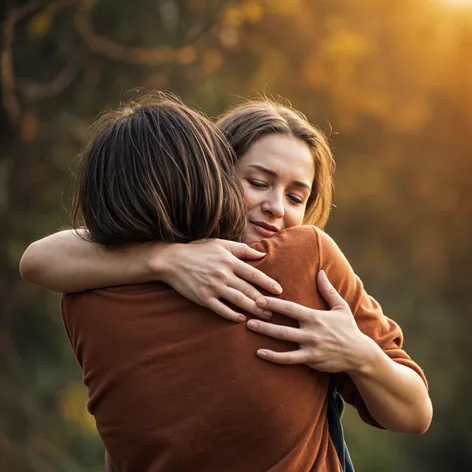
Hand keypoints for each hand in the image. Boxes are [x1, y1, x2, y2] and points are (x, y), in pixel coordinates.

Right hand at [156, 239, 282, 322]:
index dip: (268, 283)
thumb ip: (242, 249)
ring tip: (265, 316)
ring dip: (253, 310)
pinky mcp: (203, 298)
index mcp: (229, 261)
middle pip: (249, 290)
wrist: (172, 260)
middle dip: (264, 302)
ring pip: (238, 301)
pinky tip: (242, 319)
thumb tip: (261, 254)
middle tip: (276, 310)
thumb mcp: (220, 244)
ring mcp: (213, 287)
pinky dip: (232, 315)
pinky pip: (221, 309)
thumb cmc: (198, 250)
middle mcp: (223, 274)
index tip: (279, 291)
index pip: (253, 274)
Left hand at [246, 270, 375, 372]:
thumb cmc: (348, 328)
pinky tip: (259, 353)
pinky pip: (288, 359)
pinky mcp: (311, 360)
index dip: (274, 304)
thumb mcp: (340, 307)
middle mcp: (311, 331)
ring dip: (265, 335)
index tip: (259, 298)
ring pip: (283, 341)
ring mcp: (310, 347)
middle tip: (246, 314)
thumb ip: (328, 290)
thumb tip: (320, 271)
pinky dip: (273, 357)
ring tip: (248, 328)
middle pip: (282, 325)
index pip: (290, 308)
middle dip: (263, 320)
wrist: (359, 354)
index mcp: (315, 316)